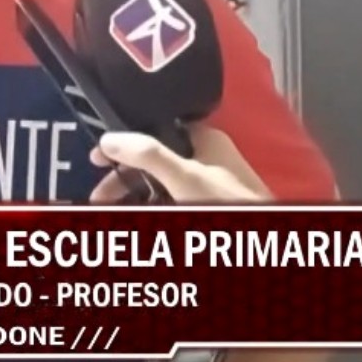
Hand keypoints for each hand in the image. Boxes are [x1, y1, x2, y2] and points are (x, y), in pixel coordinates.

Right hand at [89, 126, 271, 203]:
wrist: (263, 231)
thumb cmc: (225, 199)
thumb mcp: (184, 174)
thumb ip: (147, 154)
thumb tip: (109, 137)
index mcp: (204, 138)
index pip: (155, 129)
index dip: (125, 141)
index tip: (98, 157)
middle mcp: (206, 155)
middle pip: (154, 158)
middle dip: (123, 175)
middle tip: (99, 194)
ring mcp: (208, 180)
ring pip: (161, 180)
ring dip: (134, 191)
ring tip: (110, 206)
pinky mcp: (209, 200)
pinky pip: (173, 196)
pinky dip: (153, 201)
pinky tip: (139, 210)